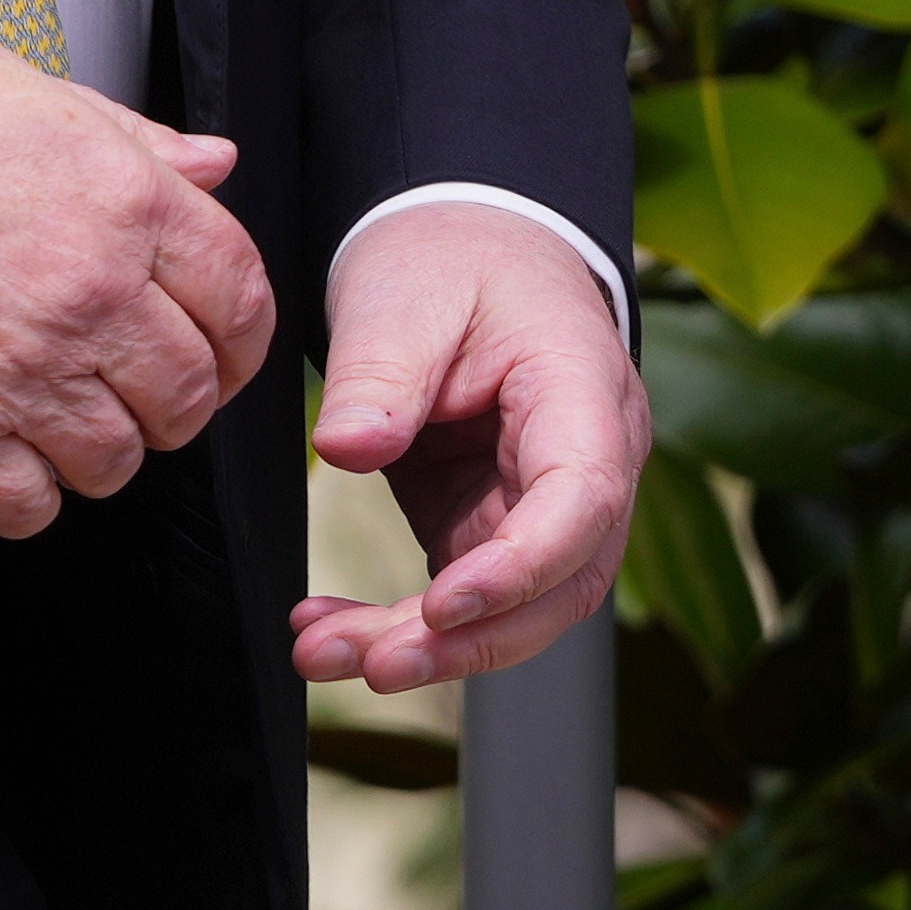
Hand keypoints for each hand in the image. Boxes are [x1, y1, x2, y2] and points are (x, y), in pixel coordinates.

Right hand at [0, 16, 277, 536]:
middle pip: (190, 394)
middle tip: (127, 384)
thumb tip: (212, 163)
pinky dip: (25, 493)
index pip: (243, 299)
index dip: (241, 337)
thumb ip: (131, 138)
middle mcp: (89, 292)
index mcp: (122, 200)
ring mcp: (22, 370)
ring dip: (96, 447)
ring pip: (118, 461)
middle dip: (168, 397)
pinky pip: (30, 507)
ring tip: (53, 412)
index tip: (219, 348)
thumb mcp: (26, 88)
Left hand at [288, 203, 646, 691]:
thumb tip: (346, 448)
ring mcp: (541, 505)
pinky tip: (328, 631)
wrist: (466, 246)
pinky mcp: (490, 524)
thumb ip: (381, 370)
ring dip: (423, 647)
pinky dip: (398, 624)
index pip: (582, 500)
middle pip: (554, 582)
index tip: (443, 603)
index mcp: (585, 394)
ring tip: (324, 654)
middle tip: (372, 663)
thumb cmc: (455, 258)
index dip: (521, 567)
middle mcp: (586, 465)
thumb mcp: (406, 291)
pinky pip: (460, 596)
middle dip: (466, 639)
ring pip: (509, 608)